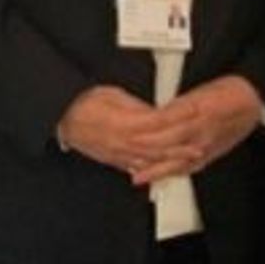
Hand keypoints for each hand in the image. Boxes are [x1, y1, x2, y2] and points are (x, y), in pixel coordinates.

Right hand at [56, 85, 188, 179]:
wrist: (63, 118)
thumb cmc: (83, 103)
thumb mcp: (113, 94)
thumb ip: (136, 106)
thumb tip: (154, 111)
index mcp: (126, 123)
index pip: (159, 121)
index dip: (178, 116)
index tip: (193, 111)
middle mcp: (125, 142)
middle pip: (160, 145)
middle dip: (182, 143)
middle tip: (201, 140)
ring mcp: (120, 153)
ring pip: (152, 159)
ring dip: (174, 158)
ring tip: (192, 156)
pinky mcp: (115, 159)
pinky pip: (138, 167)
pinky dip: (154, 169)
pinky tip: (165, 169)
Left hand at [128, 76, 264, 185]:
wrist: (250, 102)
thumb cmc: (225, 94)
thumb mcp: (197, 92)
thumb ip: (175, 106)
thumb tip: (154, 115)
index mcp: (193, 110)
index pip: (162, 122)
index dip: (143, 129)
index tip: (127, 133)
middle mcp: (197, 130)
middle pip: (165, 144)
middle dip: (143, 151)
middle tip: (124, 155)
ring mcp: (203, 145)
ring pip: (175, 161)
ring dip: (155, 170)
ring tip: (138, 176)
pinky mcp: (209, 155)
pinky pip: (188, 168)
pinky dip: (172, 173)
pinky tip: (160, 178)